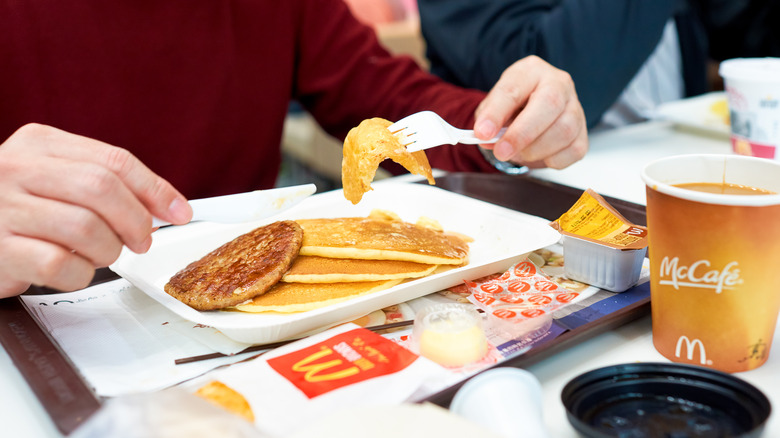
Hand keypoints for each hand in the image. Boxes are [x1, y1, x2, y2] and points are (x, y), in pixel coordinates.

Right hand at [0, 124, 191, 296]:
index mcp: (40, 143)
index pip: (114, 160)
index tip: (179, 213)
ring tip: (100, 255)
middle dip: (135, 221)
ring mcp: (1, 207)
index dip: (155, 190)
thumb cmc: (17, 209)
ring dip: (107, 250)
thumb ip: (106, 185)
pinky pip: (58, 264)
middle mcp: (15, 167)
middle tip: (141, 241)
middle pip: (101, 188)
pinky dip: (79, 274)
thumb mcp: (56, 180)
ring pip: (84, 228)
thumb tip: (167, 206)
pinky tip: (72, 270)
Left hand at [473, 55, 587, 168]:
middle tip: (501, 152)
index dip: (496, 113)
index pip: (513, 89)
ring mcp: (576, 107)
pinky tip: (538, 155)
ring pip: (564, 130)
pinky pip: (574, 150)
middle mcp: (559, 83)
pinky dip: (552, 160)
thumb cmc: (513, 107)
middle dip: (522, 134)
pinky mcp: (584, 132)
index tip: (482, 133)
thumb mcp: (493, 107)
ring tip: (518, 153)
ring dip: (535, 150)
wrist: (533, 110)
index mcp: (531, 71)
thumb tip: (487, 139)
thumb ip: (488, 120)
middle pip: (549, 104)